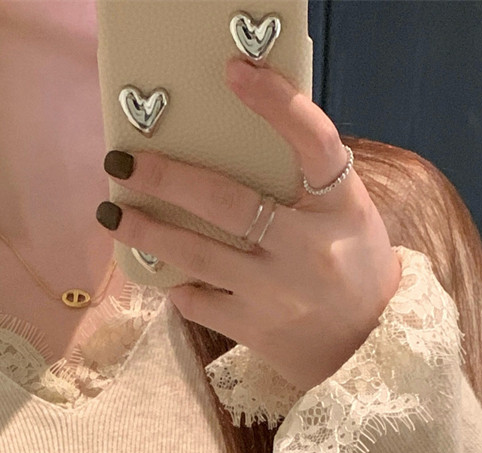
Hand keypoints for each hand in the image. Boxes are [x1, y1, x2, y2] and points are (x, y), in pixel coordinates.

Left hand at [96, 55, 402, 392]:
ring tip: (113, 214)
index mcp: (340, 207)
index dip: (276, 104)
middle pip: (227, 202)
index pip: (313, 142)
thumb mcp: (349, 215)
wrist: (368, 352)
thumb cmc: (355, 268)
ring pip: (198, 255)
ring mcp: (276, 292)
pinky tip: (159, 267)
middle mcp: (306, 247)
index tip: (236, 72)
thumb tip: (234, 145)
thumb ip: (306, 182)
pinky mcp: (255, 329)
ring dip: (148, 232)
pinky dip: (176, 282)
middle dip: (168, 178)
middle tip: (123, 161)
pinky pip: (199, 302)